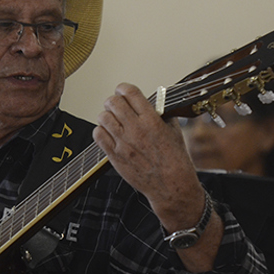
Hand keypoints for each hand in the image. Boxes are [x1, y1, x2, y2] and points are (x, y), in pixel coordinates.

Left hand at [96, 83, 203, 229]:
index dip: (123, 88)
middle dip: (113, 101)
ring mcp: (123, 143)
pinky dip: (100, 130)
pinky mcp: (115, 156)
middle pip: (113, 102)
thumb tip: (153, 104)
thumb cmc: (175, 160)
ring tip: (112, 119)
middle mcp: (135, 130)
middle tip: (116, 105)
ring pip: (103, 117)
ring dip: (106, 115)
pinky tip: (108, 133)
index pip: (130, 93)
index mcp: (151, 120)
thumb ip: (161, 114)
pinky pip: (98, 135)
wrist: (171, 185)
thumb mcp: (174, 131)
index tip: (123, 90)